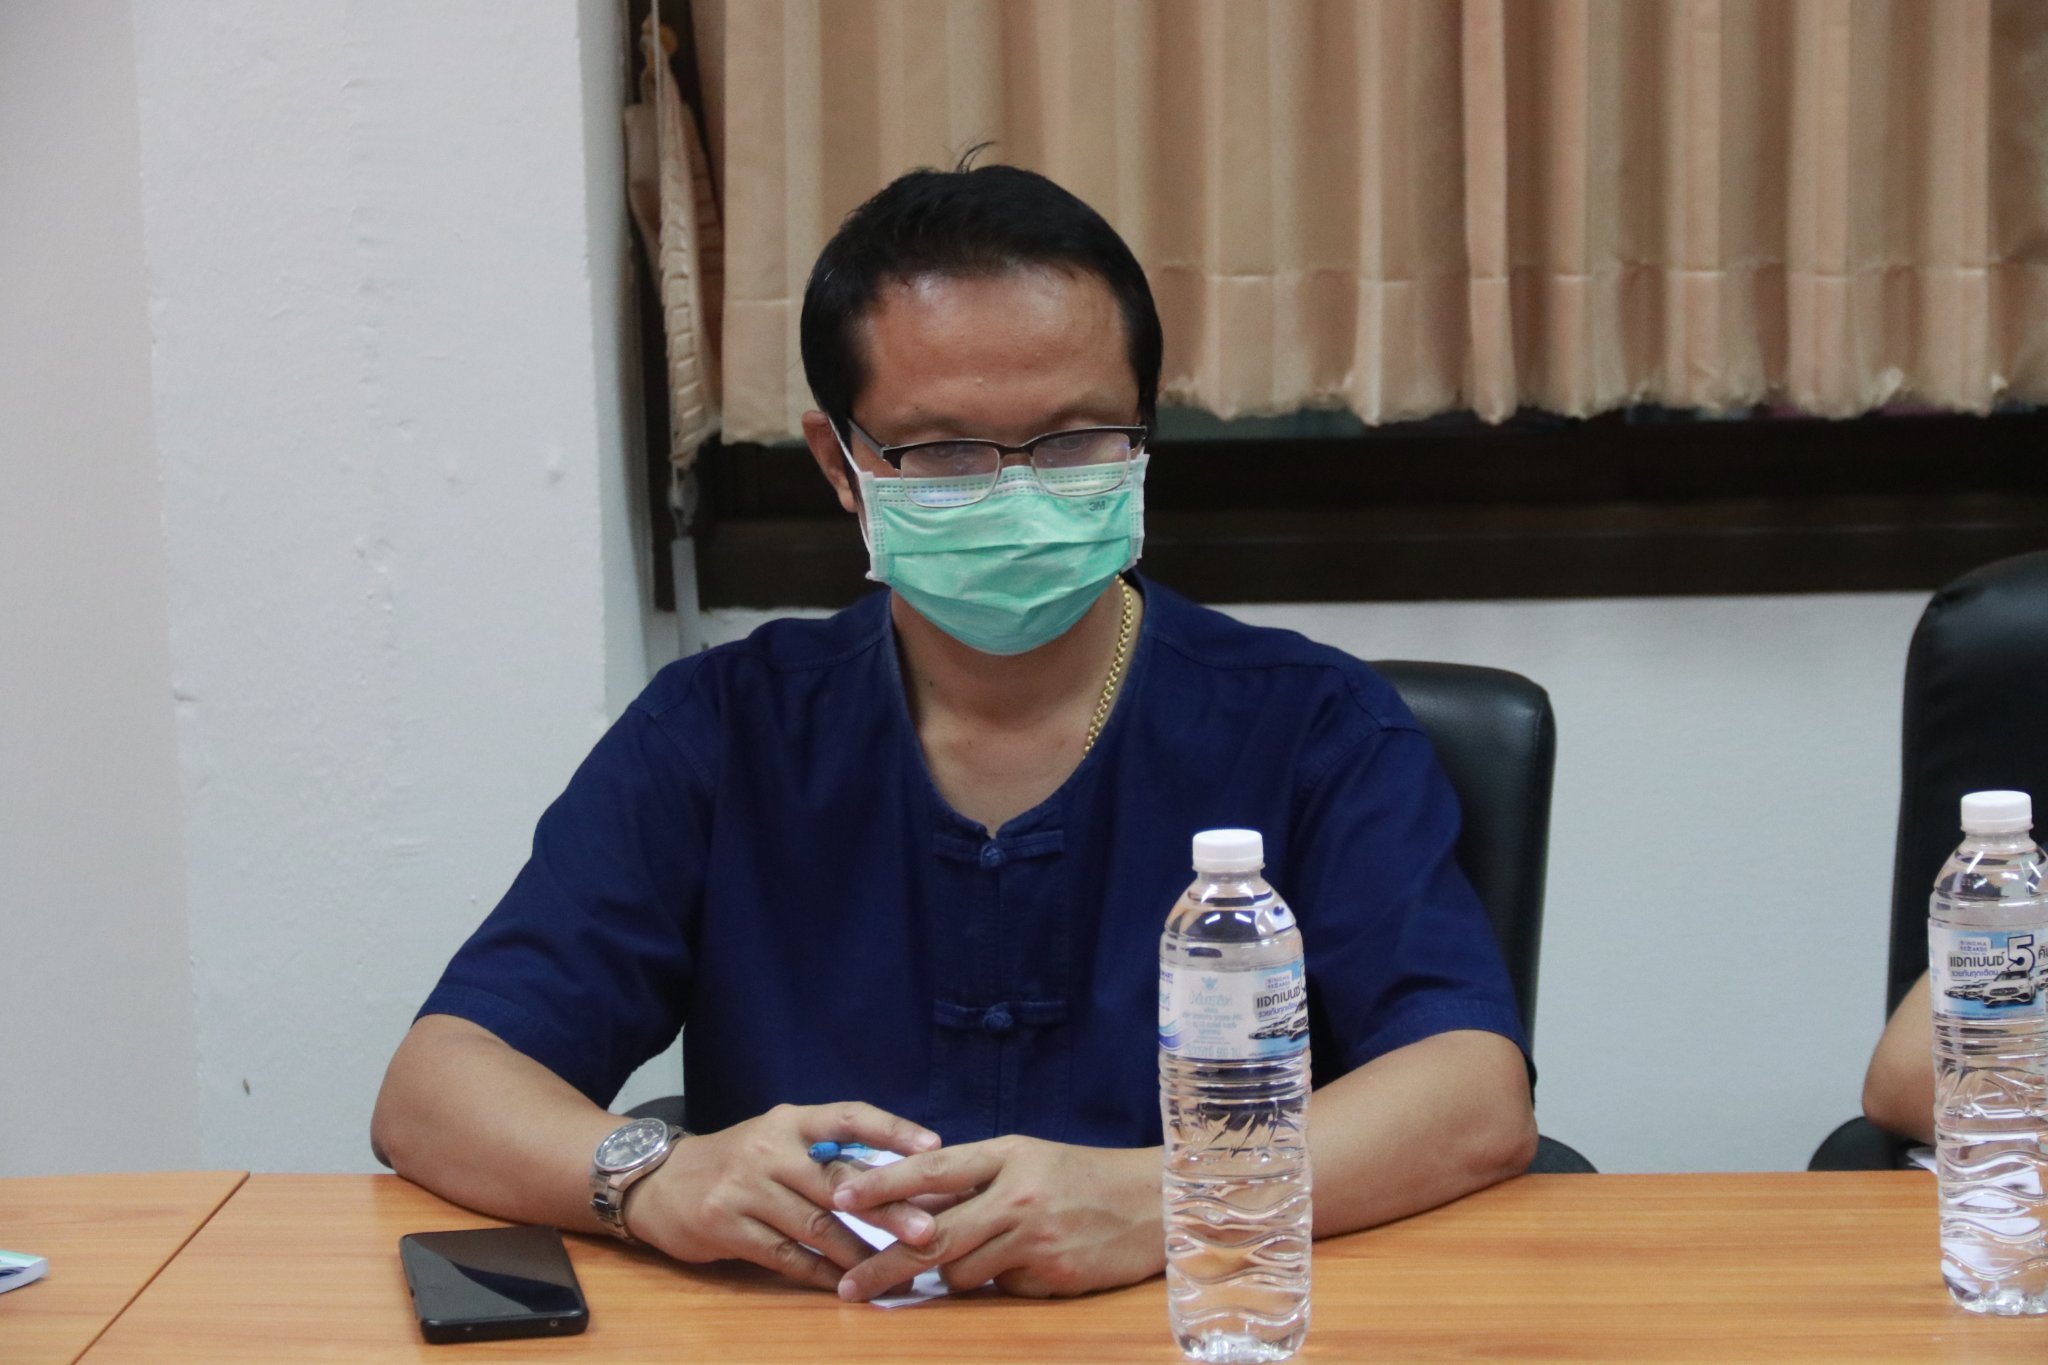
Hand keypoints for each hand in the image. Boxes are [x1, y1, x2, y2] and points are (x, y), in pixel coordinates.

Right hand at [623, 1102, 941, 1291]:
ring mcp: (745, 1188)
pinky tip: (845, 1283)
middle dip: (886, 1208)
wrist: (659, 1182)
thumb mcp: (778, 1141)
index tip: (932, 1146)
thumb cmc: (738, 1162)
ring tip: (894, 1270)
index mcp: (790, 1121)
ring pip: (814, 1225)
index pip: (848, 1117)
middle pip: (838, 1180)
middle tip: (927, 1230)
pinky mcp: (726, 1226)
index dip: (891, 1129)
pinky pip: (784, 1255)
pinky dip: (819, 1272)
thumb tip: (899, 1174)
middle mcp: (769, 1149)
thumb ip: (826, 1153)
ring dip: (858, 1252)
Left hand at [830, 1136, 1162, 1299]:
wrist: (1156, 1202)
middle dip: (884, 1263)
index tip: (840, 1198)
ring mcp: (1035, 1237)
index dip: (882, 1185)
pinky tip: (1034, 1263)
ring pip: (962, 1271)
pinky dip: (1004, 1282)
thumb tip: (915, 1210)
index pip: (932, 1170)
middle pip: (934, 1236)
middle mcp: (1017, 1194)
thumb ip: (977, 1181)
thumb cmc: (1085, 1178)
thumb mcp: (1029, 1161)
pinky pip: (1001, 1289)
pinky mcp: (1053, 1275)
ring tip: (993, 1250)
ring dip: (958, 1272)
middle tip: (847, 1286)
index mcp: (1007, 1154)